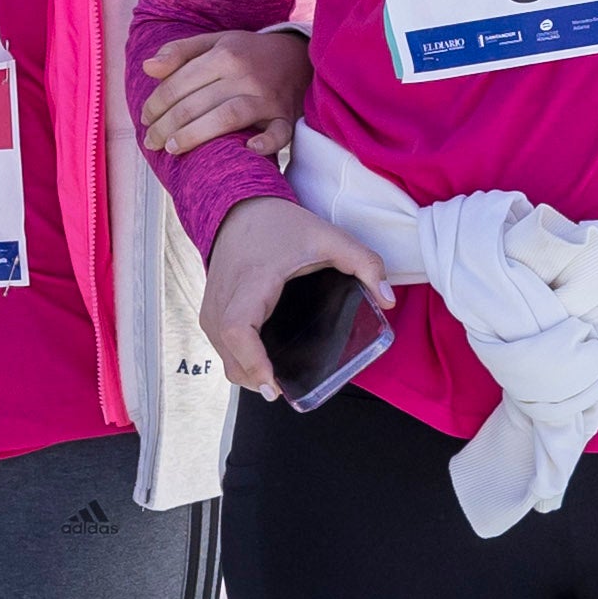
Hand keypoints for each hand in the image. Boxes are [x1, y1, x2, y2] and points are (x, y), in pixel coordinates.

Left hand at [140, 27, 308, 158]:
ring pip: (227, 116)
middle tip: (151, 142)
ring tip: (172, 149)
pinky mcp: (286, 116)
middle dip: (166, 126)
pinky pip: (279, 133)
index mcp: (224, 55)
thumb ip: (180, 52)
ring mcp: (267, 97)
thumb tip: (147, 68)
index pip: (179, 83)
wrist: (299, 57)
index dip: (156, 104)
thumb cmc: (248, 53)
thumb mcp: (215, 42)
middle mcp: (245, 74)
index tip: (145, 119)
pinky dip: (265, 143)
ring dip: (196, 135)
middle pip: (196, 103)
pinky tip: (247, 150)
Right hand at [197, 198, 391, 399]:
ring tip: (275, 379)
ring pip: (222, 355)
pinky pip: (220, 346)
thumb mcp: (329, 237)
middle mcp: (224, 298)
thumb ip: (364, 263)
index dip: (253, 361)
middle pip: (229, 354)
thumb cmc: (281, 225)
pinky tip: (261, 361)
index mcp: (253, 281)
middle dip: (254, 378)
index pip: (238, 329)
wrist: (238, 208)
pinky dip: (238, 359)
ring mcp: (211, 306)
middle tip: (283, 390)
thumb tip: (389, 299)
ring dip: (246, 372)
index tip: (272, 385)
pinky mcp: (209, 310)